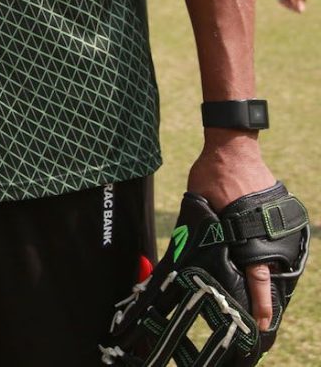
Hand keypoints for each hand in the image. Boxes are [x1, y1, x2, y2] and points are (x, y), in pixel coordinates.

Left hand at [186, 133, 279, 331]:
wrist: (233, 147)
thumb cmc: (210, 174)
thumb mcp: (198, 202)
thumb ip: (199, 226)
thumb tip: (187, 248)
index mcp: (244, 232)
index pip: (257, 276)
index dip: (260, 301)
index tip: (262, 321)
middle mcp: (266, 231)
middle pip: (272, 272)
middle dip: (267, 294)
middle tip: (261, 316)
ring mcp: (278, 223)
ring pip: (279, 259)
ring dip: (272, 275)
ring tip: (263, 295)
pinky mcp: (282, 214)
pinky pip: (281, 241)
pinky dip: (275, 254)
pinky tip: (267, 264)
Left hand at [277, 0, 306, 11]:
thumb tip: (302, 4)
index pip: (295, 0)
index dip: (298, 6)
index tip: (301, 11)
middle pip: (289, 1)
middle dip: (293, 7)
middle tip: (298, 11)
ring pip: (284, 0)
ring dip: (289, 5)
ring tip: (294, 8)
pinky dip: (284, 1)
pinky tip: (288, 4)